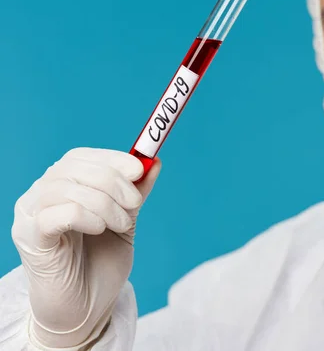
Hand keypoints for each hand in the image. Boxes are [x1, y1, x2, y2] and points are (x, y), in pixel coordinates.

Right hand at [11, 148, 160, 349]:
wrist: (85, 308)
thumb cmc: (99, 262)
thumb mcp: (125, 220)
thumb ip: (136, 192)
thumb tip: (153, 161)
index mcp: (61, 185)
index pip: (80, 156)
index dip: (112, 158)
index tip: (139, 169)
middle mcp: (40, 195)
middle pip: (74, 168)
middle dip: (113, 181)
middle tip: (135, 204)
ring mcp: (29, 215)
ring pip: (67, 188)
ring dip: (105, 203)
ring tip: (122, 224)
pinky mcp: (29, 238)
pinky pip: (57, 213)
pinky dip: (87, 217)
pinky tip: (99, 230)